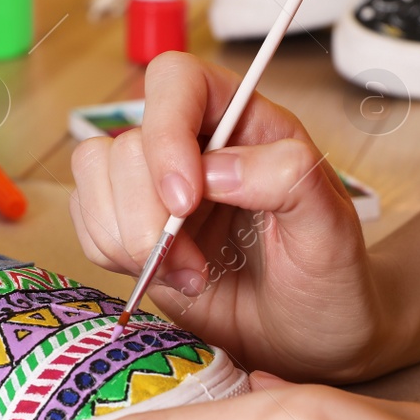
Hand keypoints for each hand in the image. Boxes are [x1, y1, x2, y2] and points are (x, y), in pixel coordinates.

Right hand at [69, 53, 394, 381]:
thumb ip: (289, 180)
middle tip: (196, 264)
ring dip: (130, 238)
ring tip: (190, 275)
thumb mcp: (331, 229)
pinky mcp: (133, 231)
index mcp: (243, 121)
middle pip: (126, 143)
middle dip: (149, 215)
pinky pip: (88, 223)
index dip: (166, 131)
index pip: (177, 81)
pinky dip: (115, 257)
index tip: (185, 199)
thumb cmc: (330, 279)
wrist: (314, 338)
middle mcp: (193, 145)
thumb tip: (216, 169)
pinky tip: (170, 279)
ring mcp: (156, 189)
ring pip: (94, 177)